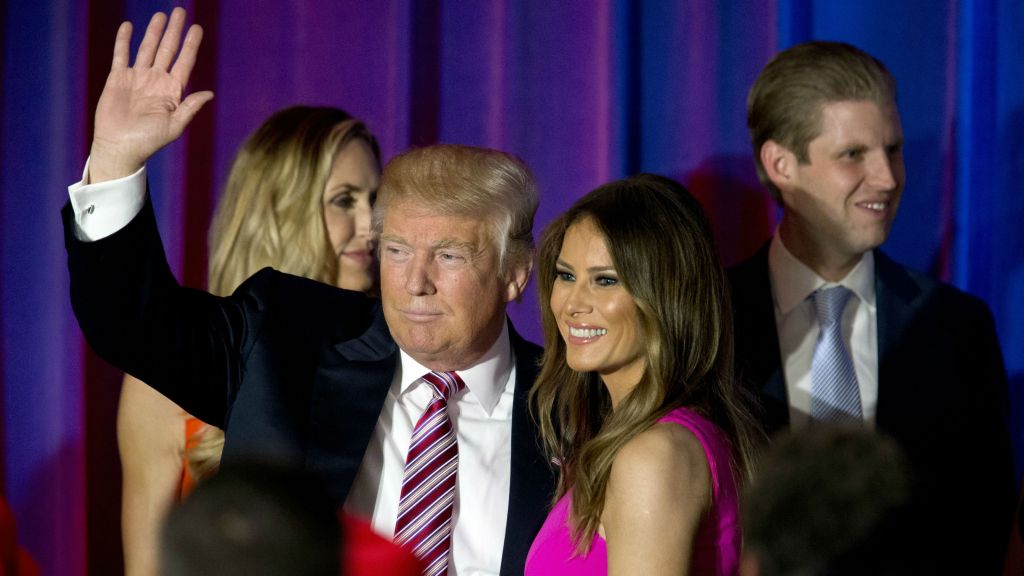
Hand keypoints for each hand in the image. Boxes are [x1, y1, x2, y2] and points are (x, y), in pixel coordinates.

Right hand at [89, 8, 213, 182]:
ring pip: (147, 48)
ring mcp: (137, 78)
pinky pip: (121, 55)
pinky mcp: (118, 79)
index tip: (197, 28)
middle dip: (174, 31)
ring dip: (154, 32)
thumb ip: (190, 107)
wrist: (120, 148)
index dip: (191, 45)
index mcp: (172, 91)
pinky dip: (123, 41)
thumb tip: (209, 93)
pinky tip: (128, 26)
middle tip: (181, 11)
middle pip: (167, 50)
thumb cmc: (148, 141)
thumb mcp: (174, 125)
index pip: (184, 62)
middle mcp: (156, 81)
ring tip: (162, 15)